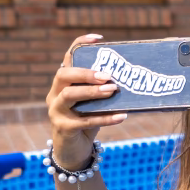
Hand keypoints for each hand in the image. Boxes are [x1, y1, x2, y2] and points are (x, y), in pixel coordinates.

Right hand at [46, 33, 126, 167]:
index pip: (68, 58)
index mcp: (63, 82)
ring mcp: (56, 111)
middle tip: (108, 75)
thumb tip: (135, 78)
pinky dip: (105, 118)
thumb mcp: (96, 102)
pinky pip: (84, 121)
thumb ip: (105, 90)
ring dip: (92, 92)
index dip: (79, 45)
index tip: (98, 38)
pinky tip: (122, 116)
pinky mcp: (63, 128)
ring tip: (113, 90)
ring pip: (69, 96)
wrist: (74, 150)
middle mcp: (55, 93)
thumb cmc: (88, 120)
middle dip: (86, 73)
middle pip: (64, 75)